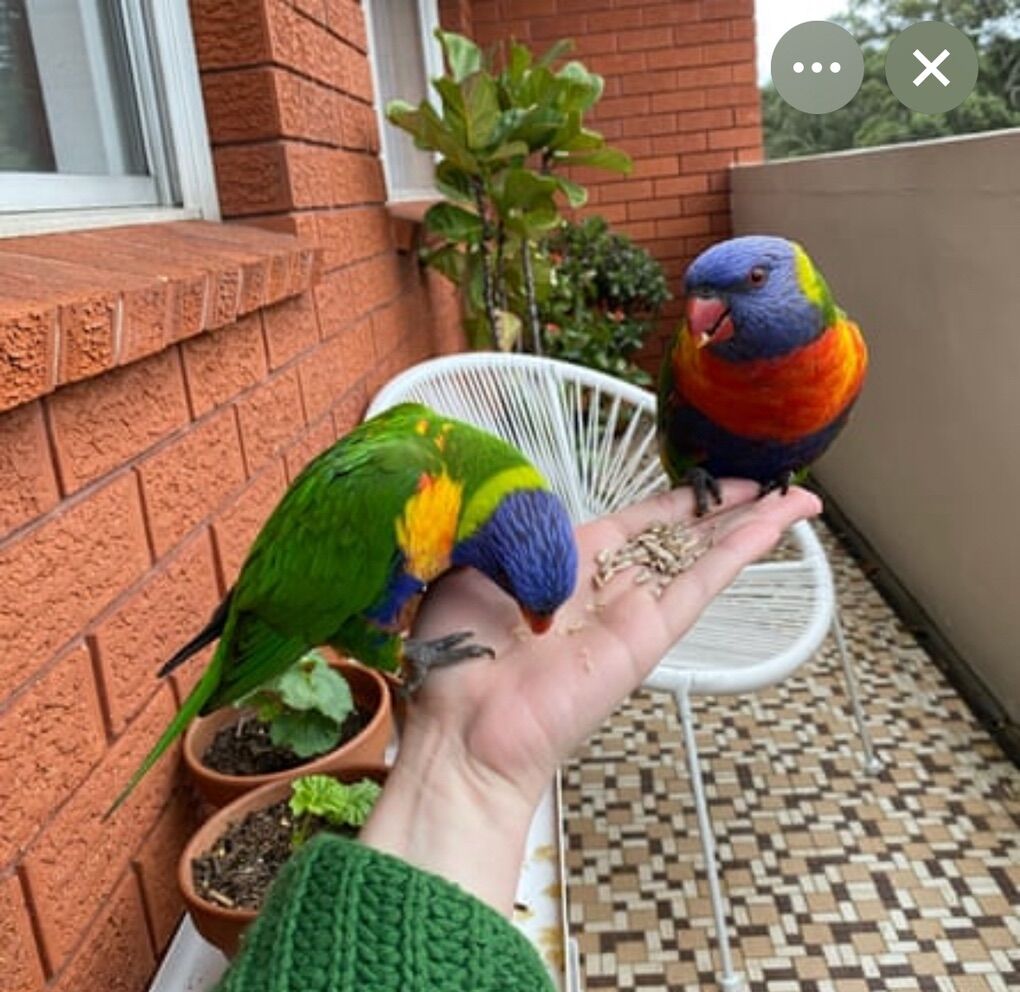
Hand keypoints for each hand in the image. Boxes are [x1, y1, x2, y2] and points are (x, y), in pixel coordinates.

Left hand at [360, 481, 821, 910]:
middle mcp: (607, 586)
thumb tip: (559, 516)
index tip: (713, 481)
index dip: (677, 501)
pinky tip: (771, 526)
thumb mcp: (481, 560)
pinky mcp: (649, 638)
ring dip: (748, 526)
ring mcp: (632, 613)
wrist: (466, 722)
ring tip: (791, 499)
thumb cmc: (459, 649)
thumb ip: (527, 530)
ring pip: (702, 557)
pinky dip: (737, 554)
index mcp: (566, 563)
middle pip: (681, 538)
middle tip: (769, 484)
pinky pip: (699, 586)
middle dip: (726, 510)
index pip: (636, 522)